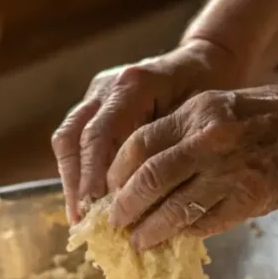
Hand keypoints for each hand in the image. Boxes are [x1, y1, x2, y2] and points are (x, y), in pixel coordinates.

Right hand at [51, 39, 241, 222]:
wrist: (204, 59)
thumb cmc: (210, 88)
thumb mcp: (197, 118)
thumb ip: (166, 150)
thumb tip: (142, 199)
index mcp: (134, 85)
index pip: (100, 134)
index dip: (92, 174)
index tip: (94, 207)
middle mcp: (108, 86)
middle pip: (74, 137)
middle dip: (76, 182)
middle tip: (81, 218)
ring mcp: (96, 92)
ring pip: (68, 137)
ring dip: (70, 177)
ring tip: (78, 214)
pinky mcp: (94, 102)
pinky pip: (74, 136)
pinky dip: (77, 168)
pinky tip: (85, 196)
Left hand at [106, 77, 277, 248]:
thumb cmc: (268, 115)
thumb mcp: (217, 107)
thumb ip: (178, 134)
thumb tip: (136, 174)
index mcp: (197, 112)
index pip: (137, 145)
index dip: (115, 174)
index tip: (107, 190)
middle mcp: (210, 140)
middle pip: (148, 180)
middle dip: (125, 207)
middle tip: (115, 222)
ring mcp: (231, 171)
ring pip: (172, 208)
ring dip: (149, 230)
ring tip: (138, 240)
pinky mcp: (250, 199)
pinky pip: (204, 223)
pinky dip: (183, 233)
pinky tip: (174, 238)